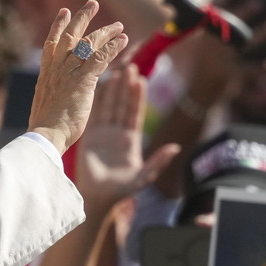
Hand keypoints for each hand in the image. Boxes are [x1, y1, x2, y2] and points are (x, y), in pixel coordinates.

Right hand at [29, 0, 128, 153]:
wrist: (46, 135)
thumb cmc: (45, 128)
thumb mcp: (45, 102)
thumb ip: (51, 90)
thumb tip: (51, 90)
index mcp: (46, 73)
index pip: (52, 43)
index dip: (59, 25)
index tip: (64, 12)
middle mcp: (57, 67)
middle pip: (71, 35)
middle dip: (82, 18)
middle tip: (93, 4)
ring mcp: (69, 72)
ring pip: (89, 44)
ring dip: (105, 32)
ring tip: (118, 25)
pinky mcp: (83, 80)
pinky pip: (101, 58)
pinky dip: (113, 47)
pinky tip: (123, 40)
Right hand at [77, 64, 179, 214]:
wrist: (97, 198)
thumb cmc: (121, 190)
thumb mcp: (143, 177)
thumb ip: (158, 162)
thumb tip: (176, 148)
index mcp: (131, 140)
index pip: (135, 113)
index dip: (138, 97)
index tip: (142, 80)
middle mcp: (117, 133)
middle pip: (122, 105)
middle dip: (126, 87)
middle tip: (130, 67)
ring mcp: (102, 133)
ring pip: (108, 106)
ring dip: (112, 90)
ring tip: (115, 71)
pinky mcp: (88, 136)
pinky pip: (92, 115)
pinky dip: (94, 101)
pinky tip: (96, 86)